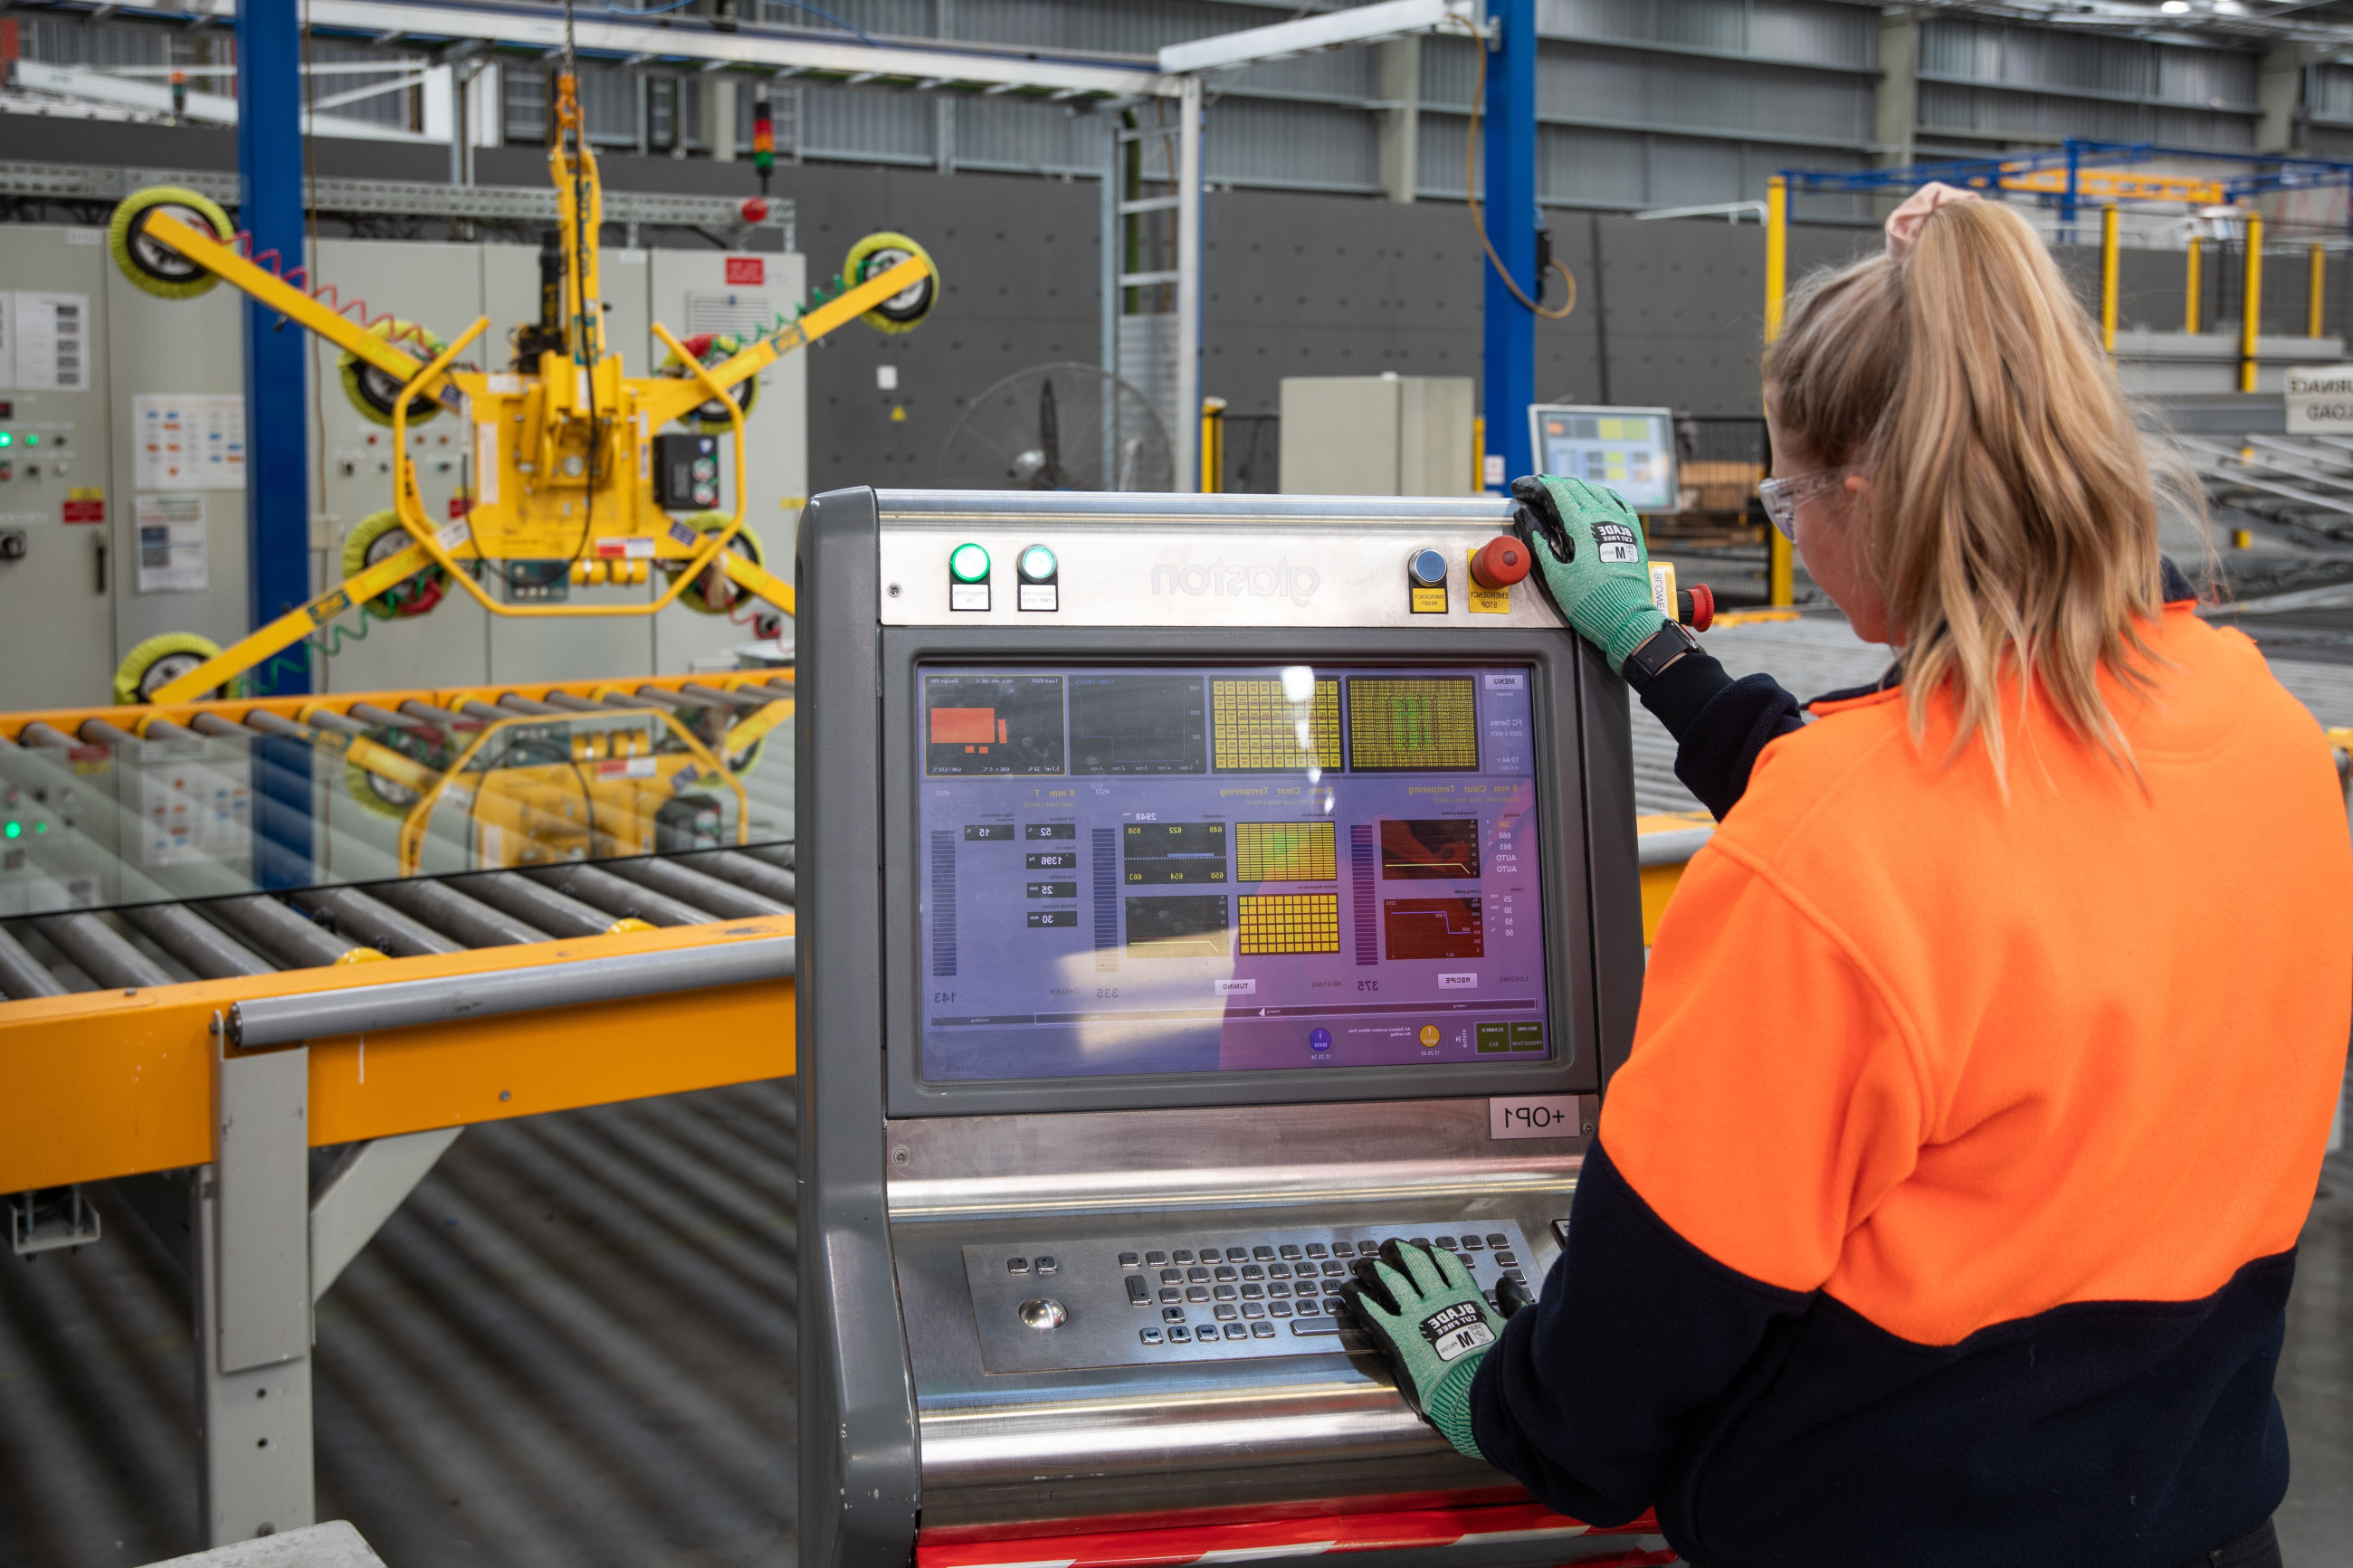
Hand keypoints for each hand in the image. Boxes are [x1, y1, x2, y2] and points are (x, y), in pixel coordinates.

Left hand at [1342, 1240, 1506, 1459]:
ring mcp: (1415, 1316)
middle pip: (1412, 1263)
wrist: (1476, 1392)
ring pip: (1388, 1281)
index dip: (1430, 1253)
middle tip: (1387, 1249)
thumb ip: (1511, 1304)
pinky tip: (1348, 1292)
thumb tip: (1505, 1284)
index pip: (1444, 1262)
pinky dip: (1357, 1298)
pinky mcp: (1397, 1337)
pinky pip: (1371, 1310)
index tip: (1422, 1250)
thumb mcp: (1513, 1330)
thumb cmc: (1497, 1367)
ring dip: (1372, 1270)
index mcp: (1465, 1296)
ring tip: (1361, 1265)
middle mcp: (1437, 1300)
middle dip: (1397, 1252)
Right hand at [1511, 475, 1665, 675]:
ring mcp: (1620, 521)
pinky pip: (1617, 501)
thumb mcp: (1555, 574)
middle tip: (1536, 491)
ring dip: (1575, 487)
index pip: (1555, 491)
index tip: (1522, 487)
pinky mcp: (1632, 530)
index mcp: (1581, 525)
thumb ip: (1539, 541)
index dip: (1535, 485)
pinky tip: (1595, 498)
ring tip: (1561, 493)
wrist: (1625, 617)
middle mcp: (1602, 517)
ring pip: (1595, 490)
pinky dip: (1600, 494)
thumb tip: (1525, 518)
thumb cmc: (1590, 601)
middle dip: (1551, 484)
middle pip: (1574, 486)